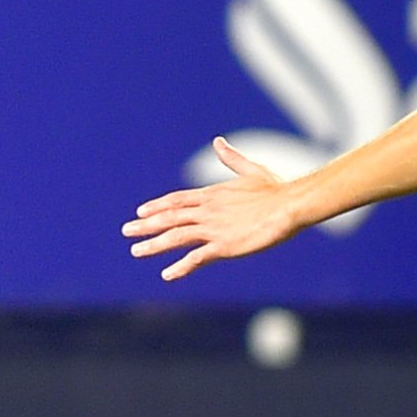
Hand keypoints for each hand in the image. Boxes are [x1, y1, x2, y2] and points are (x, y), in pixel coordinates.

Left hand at [125, 140, 305, 280]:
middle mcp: (207, 210)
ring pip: (175, 236)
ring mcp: (213, 228)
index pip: (177, 200)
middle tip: (127, 231)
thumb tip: (218, 142)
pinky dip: (180, 267)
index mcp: (212, 194)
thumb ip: (232, 159)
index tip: (141, 212)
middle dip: (146, 225)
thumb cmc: (277, 189)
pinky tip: (167, 274)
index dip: (157, 206)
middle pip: (169, 217)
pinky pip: (196, 258)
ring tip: (136, 251)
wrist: (290, 206)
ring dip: (154, 244)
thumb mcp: (252, 171)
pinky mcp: (224, 246)